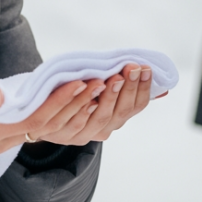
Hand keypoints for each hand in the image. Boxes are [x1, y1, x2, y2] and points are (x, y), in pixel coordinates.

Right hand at [0, 77, 98, 154]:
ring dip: (71, 107)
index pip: (33, 119)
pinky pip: (37, 123)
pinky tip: (75, 96)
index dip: (57, 102)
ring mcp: (3, 138)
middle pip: (45, 125)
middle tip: (99, 82)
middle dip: (73, 103)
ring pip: (44, 126)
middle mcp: (1, 140)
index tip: (78, 83)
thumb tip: (0, 96)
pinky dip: (57, 110)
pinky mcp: (4, 130)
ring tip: (96, 86)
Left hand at [41, 63, 161, 145]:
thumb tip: (164, 89)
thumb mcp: (104, 95)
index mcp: (114, 120)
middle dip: (128, 88)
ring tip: (110, 77)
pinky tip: (82, 85)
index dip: (142, 89)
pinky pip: (71, 117)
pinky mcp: (58, 131)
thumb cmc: (75, 99)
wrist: (36, 121)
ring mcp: (81, 134)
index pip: (136, 107)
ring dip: (107, 96)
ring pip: (99, 117)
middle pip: (121, 112)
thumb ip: (128, 91)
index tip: (144, 68)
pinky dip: (78, 100)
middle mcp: (101, 131)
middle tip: (130, 67)